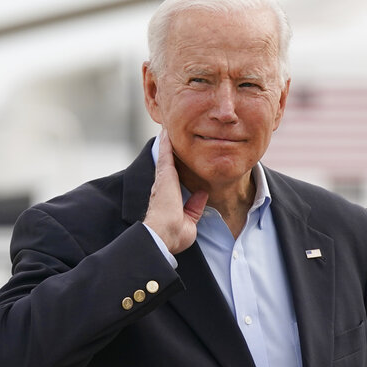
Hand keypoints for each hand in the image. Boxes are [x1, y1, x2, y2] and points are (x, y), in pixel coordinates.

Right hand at [143, 130, 207, 253]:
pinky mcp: (164, 176)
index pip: (172, 180)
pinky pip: (165, 155)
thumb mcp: (190, 220)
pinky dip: (165, 143)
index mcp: (168, 198)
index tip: (176, 159)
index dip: (174, 169)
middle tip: (167, 137)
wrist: (164, 235)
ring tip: (167, 130)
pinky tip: (166, 131)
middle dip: (167, 152)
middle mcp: (163, 187)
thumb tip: (203, 194)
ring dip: (166, 144)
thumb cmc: (174, 234)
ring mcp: (162, 181)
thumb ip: (195, 207)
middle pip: (167, 165)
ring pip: (165, 157)